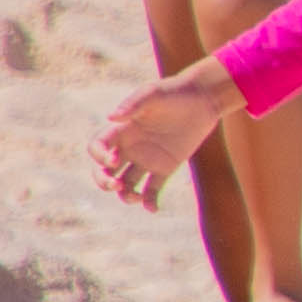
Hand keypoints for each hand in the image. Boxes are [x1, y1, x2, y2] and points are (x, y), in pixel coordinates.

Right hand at [95, 65, 238, 204]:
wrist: (203, 99)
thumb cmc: (174, 92)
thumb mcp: (153, 94)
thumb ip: (133, 104)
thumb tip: (111, 118)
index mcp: (121, 130)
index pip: (98, 148)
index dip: (99, 157)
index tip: (114, 159)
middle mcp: (130, 147)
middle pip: (105, 170)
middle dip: (104, 181)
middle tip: (116, 185)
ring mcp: (146, 159)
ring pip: (126, 183)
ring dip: (125, 195)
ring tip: (135, 198)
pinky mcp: (165, 167)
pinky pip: (152, 189)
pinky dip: (150, 201)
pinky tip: (153, 208)